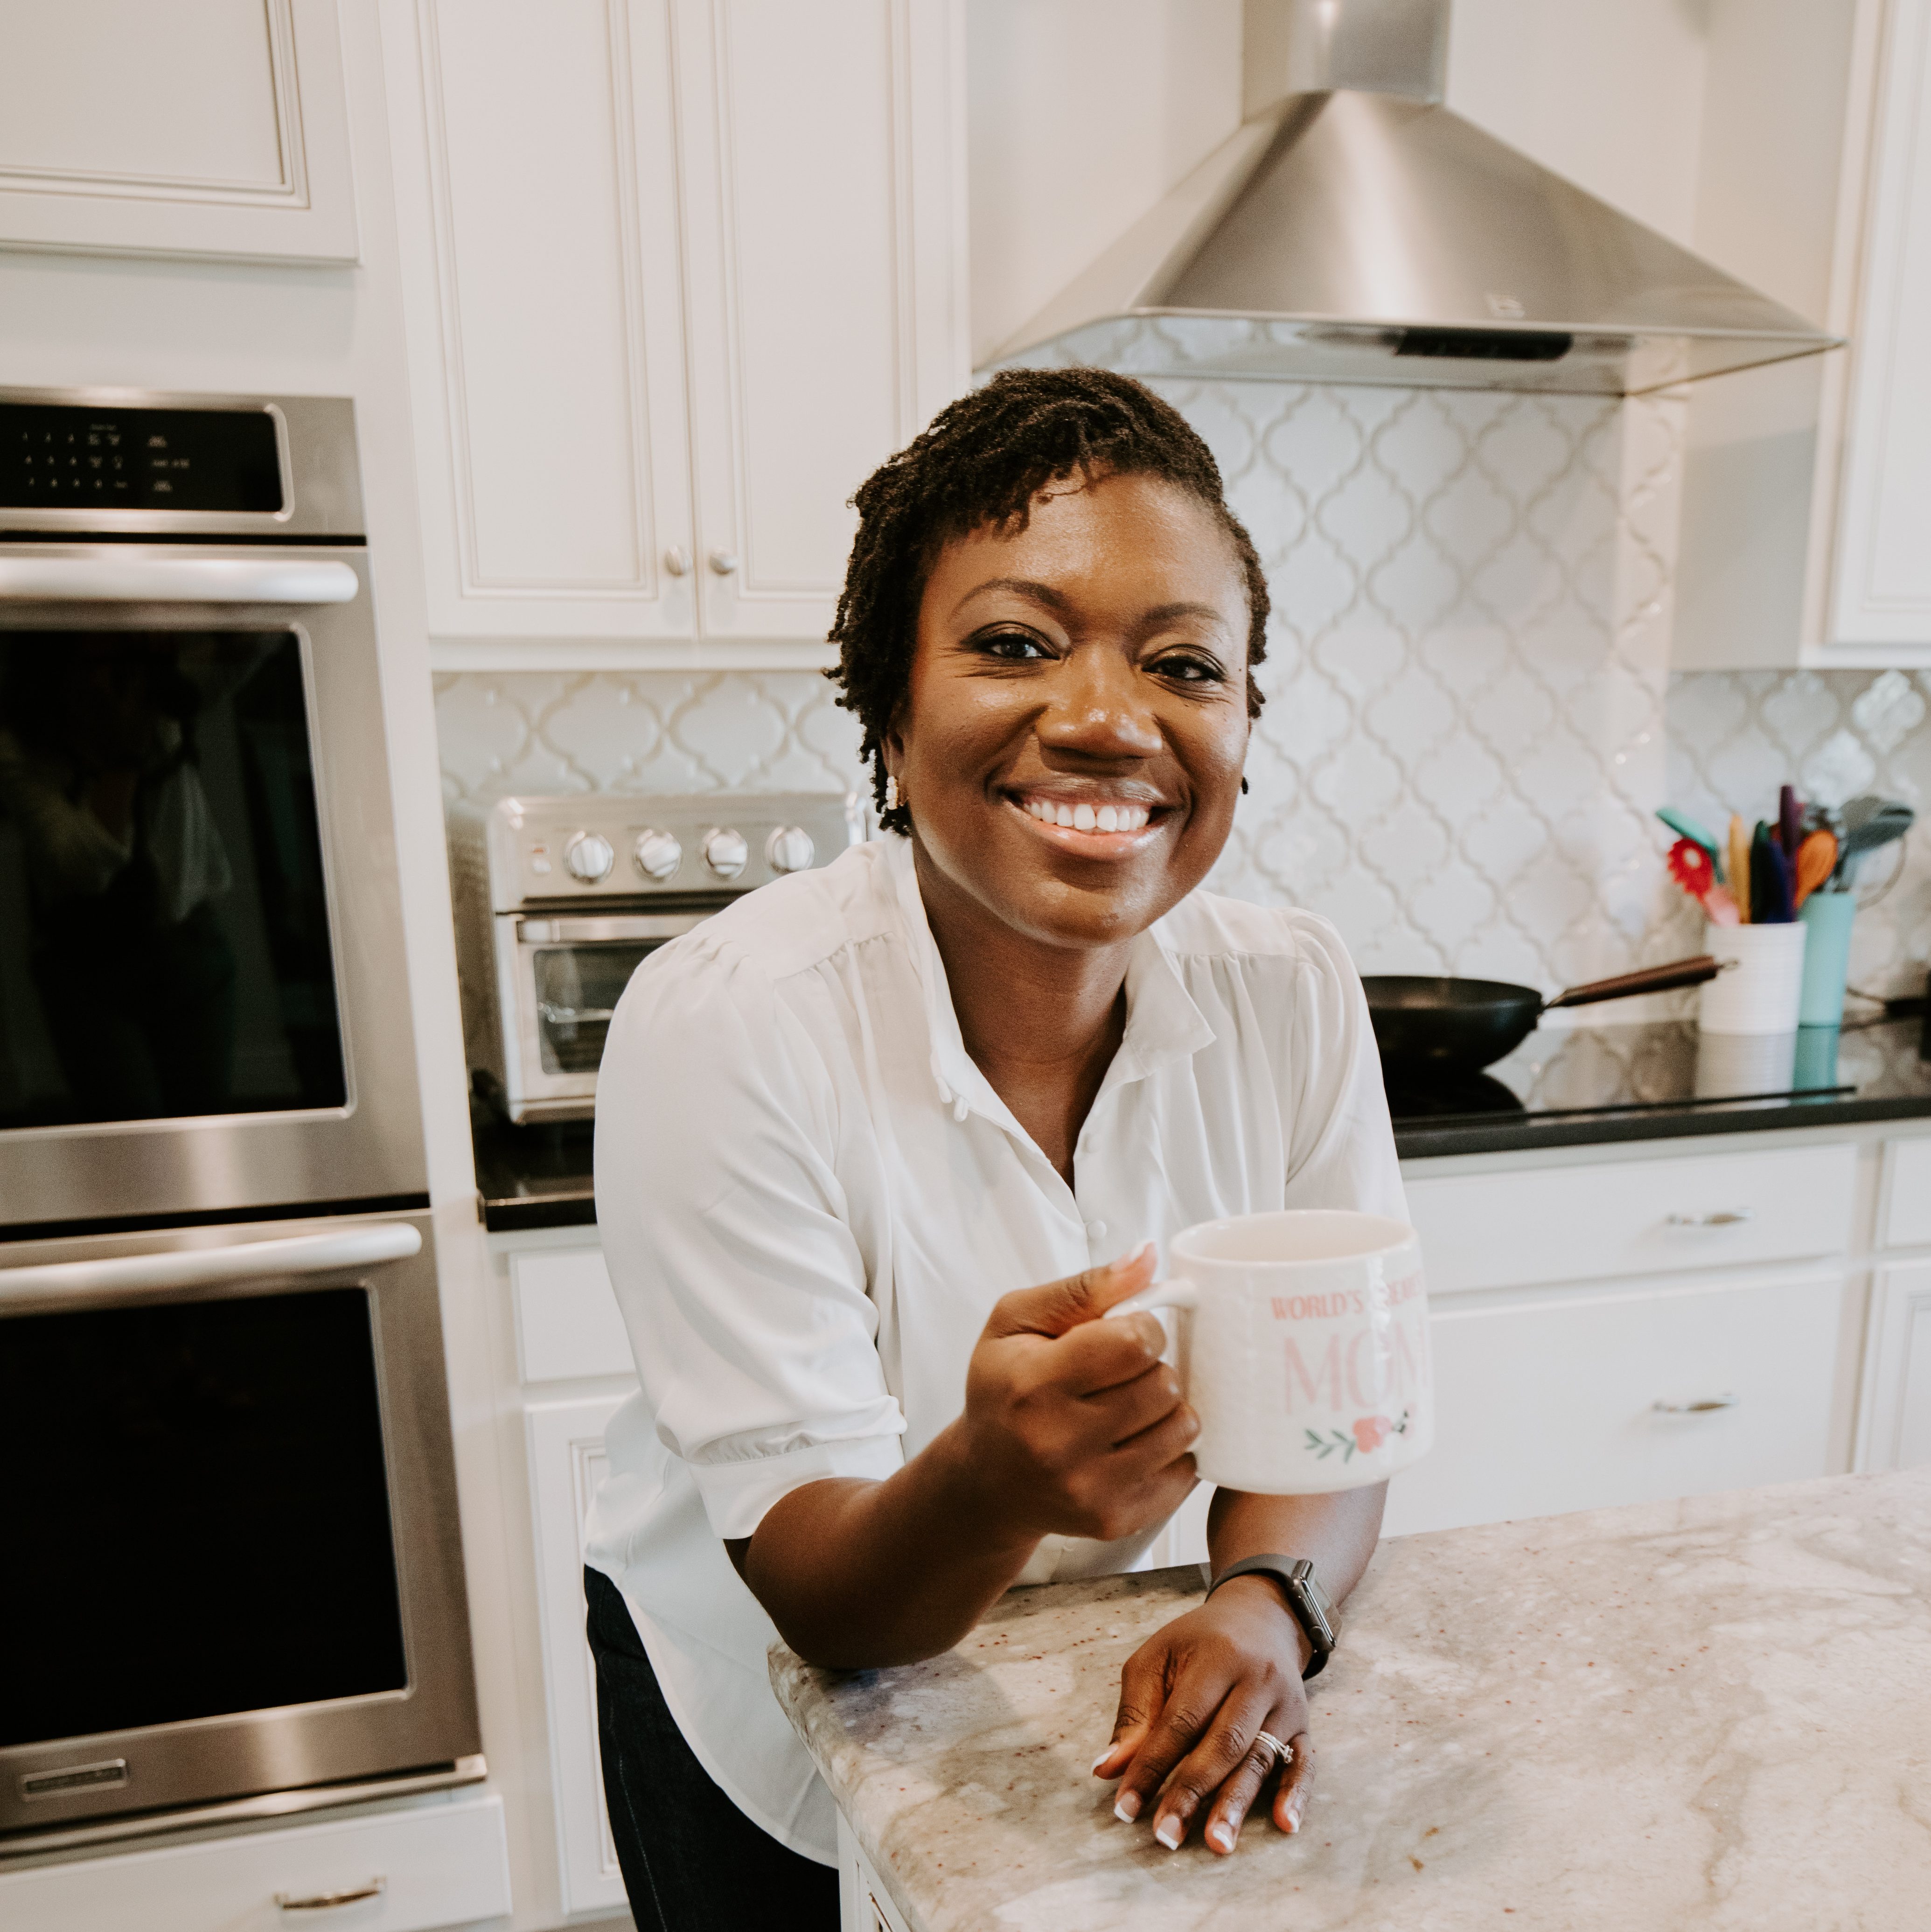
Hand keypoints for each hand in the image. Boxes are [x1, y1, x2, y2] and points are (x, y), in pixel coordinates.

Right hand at [953, 1244, 1198, 1545]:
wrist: (988, 1479)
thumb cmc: (1003, 1389)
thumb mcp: (1019, 1321)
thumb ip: (1086, 1286)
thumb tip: (1148, 1255)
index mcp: (1032, 1385)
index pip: (1133, 1342)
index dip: (1141, 1329)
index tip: (1123, 1335)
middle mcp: (1058, 1444)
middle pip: (1162, 1384)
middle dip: (1151, 1368)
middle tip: (1121, 1374)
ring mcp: (1088, 1489)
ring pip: (1181, 1428)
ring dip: (1165, 1409)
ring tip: (1129, 1406)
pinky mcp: (1115, 1520)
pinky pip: (1185, 1473)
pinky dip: (1168, 1451)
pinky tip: (1134, 1442)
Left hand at [1093, 1577, 1313, 1853]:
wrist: (1259, 1618)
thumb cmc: (1198, 1642)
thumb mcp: (1158, 1658)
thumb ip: (1135, 1713)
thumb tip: (1107, 1769)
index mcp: (1217, 1657)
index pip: (1180, 1721)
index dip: (1151, 1765)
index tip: (1125, 1807)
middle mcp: (1256, 1679)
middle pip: (1222, 1744)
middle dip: (1191, 1793)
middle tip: (1166, 1836)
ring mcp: (1286, 1704)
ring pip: (1260, 1759)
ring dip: (1236, 1804)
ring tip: (1216, 1844)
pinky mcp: (1304, 1725)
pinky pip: (1305, 1763)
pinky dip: (1297, 1795)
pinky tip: (1284, 1824)